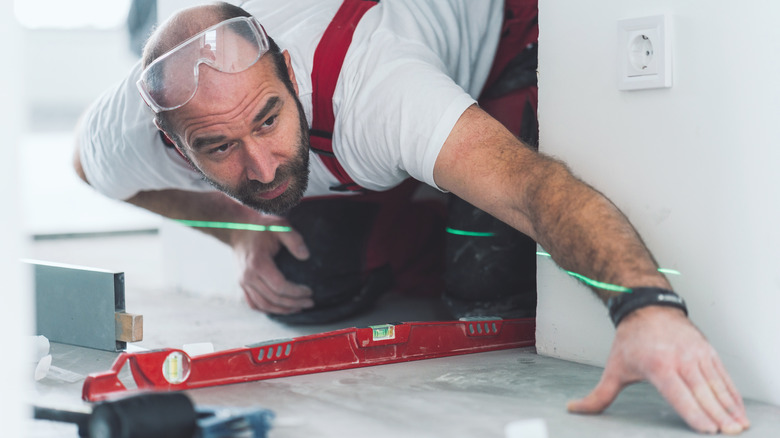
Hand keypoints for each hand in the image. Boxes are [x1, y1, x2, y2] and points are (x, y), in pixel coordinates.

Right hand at [231, 217, 313, 313]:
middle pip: (273, 299)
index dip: (296, 293)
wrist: (238, 228)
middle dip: (294, 303)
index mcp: (258, 263)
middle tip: (310, 302)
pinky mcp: (242, 284)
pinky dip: (268, 310)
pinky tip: (282, 309)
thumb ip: (294, 239)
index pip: (280, 287)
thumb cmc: (261, 227)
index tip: (310, 292)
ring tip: (299, 308)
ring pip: (264, 305)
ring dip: (283, 310)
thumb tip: (306, 256)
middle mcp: (248, 276)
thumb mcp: (280, 226)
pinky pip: (254, 304)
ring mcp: (243, 282)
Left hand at [567, 306, 750, 433]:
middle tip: (729, 433)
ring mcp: (696, 354)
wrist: (647, 307)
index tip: (708, 429)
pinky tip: (738, 409)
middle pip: (702, 393)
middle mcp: (680, 360)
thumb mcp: (614, 368)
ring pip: (717, 385)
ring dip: (730, 407)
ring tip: (738, 426)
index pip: (679, 394)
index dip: (695, 413)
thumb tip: (575, 409)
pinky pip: (723, 376)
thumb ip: (599, 395)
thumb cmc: (631, 339)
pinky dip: (732, 394)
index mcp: (657, 366)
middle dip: (717, 415)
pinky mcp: (707, 351)